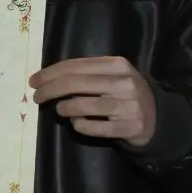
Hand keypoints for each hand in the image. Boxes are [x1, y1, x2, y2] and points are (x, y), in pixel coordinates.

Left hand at [30, 56, 156, 146]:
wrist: (157, 117)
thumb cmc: (124, 93)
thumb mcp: (112, 75)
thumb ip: (86, 73)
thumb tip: (47, 77)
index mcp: (117, 65)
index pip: (75, 66)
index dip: (50, 73)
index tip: (34, 81)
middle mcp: (124, 83)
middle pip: (74, 84)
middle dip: (49, 90)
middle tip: (36, 97)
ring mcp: (128, 106)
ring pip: (81, 106)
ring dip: (64, 109)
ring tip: (61, 110)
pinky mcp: (128, 127)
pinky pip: (92, 127)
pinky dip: (79, 125)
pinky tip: (78, 122)